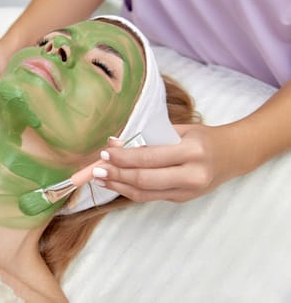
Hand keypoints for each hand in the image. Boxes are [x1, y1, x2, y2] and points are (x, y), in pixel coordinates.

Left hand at [92, 124, 241, 202]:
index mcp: (192, 152)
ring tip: (100, 179)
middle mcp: (192, 175)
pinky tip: (116, 183)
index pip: (149, 158)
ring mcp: (188, 191)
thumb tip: (115, 144)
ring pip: (145, 194)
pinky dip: (130, 190)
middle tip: (96, 169)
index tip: (105, 153)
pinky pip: (151, 196)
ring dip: (119, 186)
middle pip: (145, 180)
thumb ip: (149, 138)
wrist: (234, 155)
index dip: (124, 158)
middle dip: (117, 175)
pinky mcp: (182, 199)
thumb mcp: (179, 130)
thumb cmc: (203, 138)